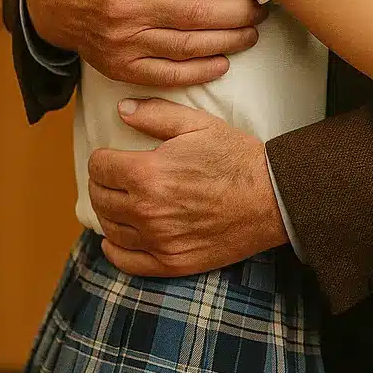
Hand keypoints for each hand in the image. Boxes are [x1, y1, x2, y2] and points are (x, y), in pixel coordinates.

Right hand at [24, 0, 265, 86]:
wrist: (45, 6)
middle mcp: (127, 8)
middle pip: (195, 13)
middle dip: (236, 12)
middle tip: (260, 7)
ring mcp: (124, 42)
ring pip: (187, 46)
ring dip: (226, 41)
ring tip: (251, 32)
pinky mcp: (121, 67)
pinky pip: (166, 74)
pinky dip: (198, 72)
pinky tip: (222, 62)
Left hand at [89, 100, 286, 275]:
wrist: (272, 198)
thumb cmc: (236, 158)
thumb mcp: (198, 124)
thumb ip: (156, 114)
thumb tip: (122, 110)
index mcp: (149, 173)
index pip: (100, 167)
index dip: (103, 158)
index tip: (112, 157)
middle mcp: (147, 210)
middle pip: (100, 198)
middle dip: (103, 184)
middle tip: (114, 178)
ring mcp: (158, 240)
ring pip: (110, 228)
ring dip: (109, 213)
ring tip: (120, 202)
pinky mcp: (171, 262)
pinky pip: (126, 261)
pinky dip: (114, 250)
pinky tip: (115, 239)